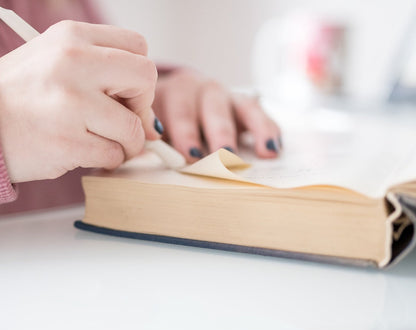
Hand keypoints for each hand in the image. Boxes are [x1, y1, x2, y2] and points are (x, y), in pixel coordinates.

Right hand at [0, 21, 159, 182]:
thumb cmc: (15, 96)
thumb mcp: (53, 60)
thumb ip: (98, 71)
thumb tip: (147, 112)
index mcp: (72, 37)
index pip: (137, 47)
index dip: (138, 76)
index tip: (125, 95)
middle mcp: (74, 63)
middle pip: (145, 78)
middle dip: (142, 107)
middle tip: (125, 122)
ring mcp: (71, 103)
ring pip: (132, 127)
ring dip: (126, 143)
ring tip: (102, 144)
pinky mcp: (68, 141)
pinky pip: (113, 155)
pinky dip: (106, 160)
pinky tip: (84, 153)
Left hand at [153, 69, 281, 160]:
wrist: (176, 103)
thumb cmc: (162, 121)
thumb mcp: (151, 127)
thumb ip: (150, 140)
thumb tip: (140, 155)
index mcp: (174, 91)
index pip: (180, 109)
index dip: (185, 131)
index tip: (191, 154)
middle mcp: (202, 89)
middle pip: (213, 108)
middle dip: (220, 133)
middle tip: (225, 155)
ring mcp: (227, 96)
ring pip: (242, 107)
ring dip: (255, 129)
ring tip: (263, 152)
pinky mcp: (245, 106)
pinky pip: (260, 115)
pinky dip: (269, 131)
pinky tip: (274, 149)